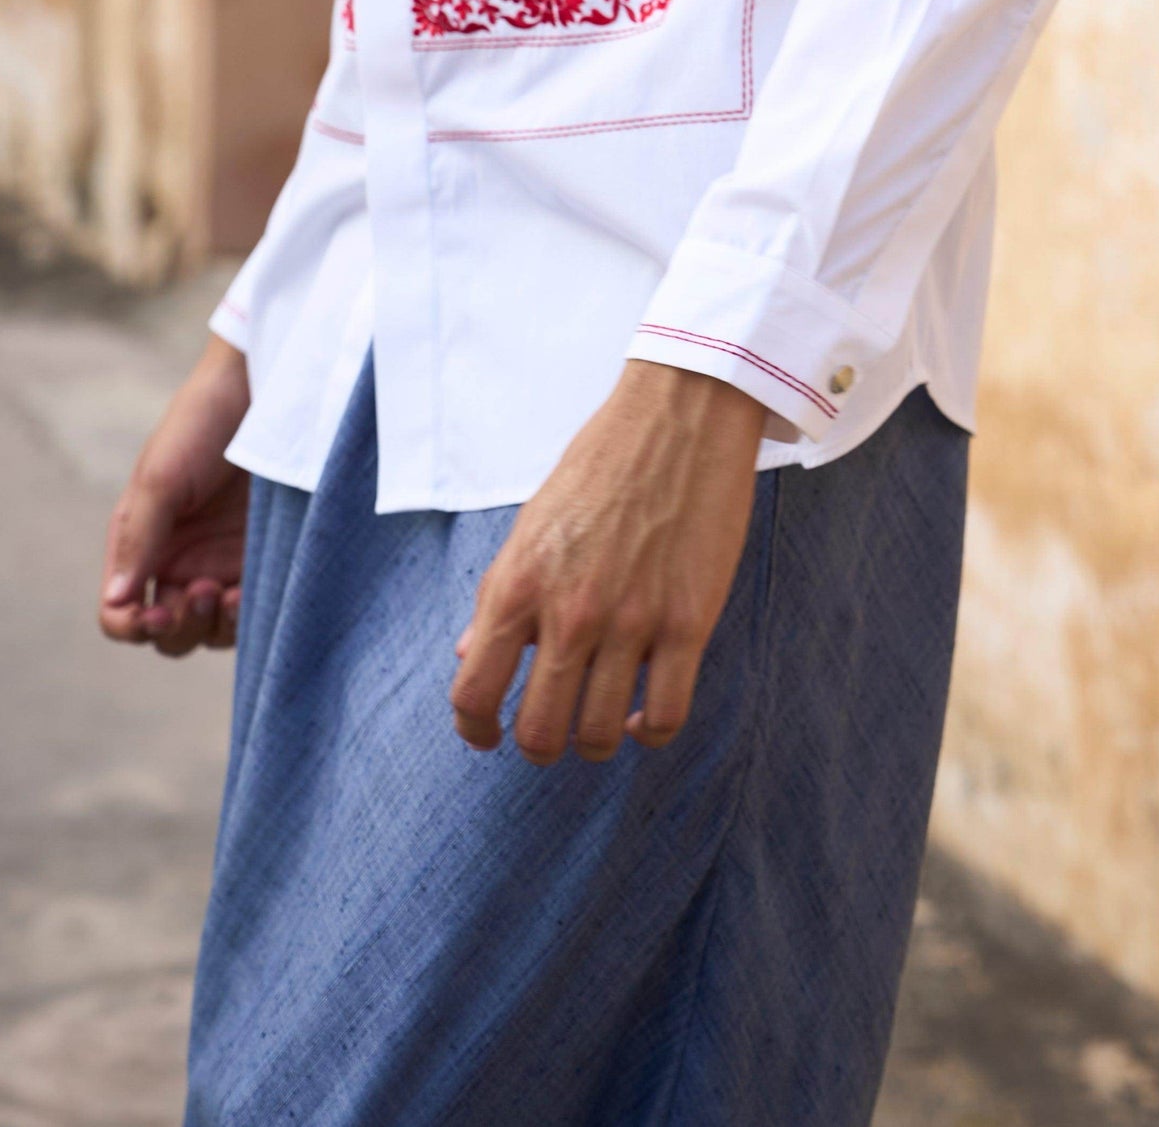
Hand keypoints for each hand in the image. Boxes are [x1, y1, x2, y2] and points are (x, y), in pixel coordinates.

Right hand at [99, 333, 251, 656]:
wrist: (264, 389)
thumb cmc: (203, 424)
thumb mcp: (162, 477)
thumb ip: (140, 539)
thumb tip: (118, 600)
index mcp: (144, 544)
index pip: (121, 612)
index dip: (132, 626)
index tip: (154, 614)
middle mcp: (181, 561)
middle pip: (166, 633)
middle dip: (177, 629)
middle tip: (203, 593)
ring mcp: (223, 564)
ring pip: (209, 632)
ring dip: (213, 628)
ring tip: (228, 593)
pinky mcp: (265, 560)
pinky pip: (252, 612)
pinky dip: (247, 617)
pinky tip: (250, 593)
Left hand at [451, 361, 767, 766]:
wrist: (679, 414)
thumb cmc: (602, 462)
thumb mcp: (532, 523)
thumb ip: (500, 595)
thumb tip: (470, 657)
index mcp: (518, 583)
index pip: (474, 693)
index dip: (475, 729)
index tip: (488, 735)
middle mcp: (568, 612)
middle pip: (539, 732)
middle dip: (539, 745)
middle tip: (552, 730)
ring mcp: (630, 622)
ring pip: (598, 734)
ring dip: (593, 742)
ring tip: (599, 723)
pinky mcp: (688, 623)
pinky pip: (663, 716)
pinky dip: (647, 733)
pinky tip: (640, 716)